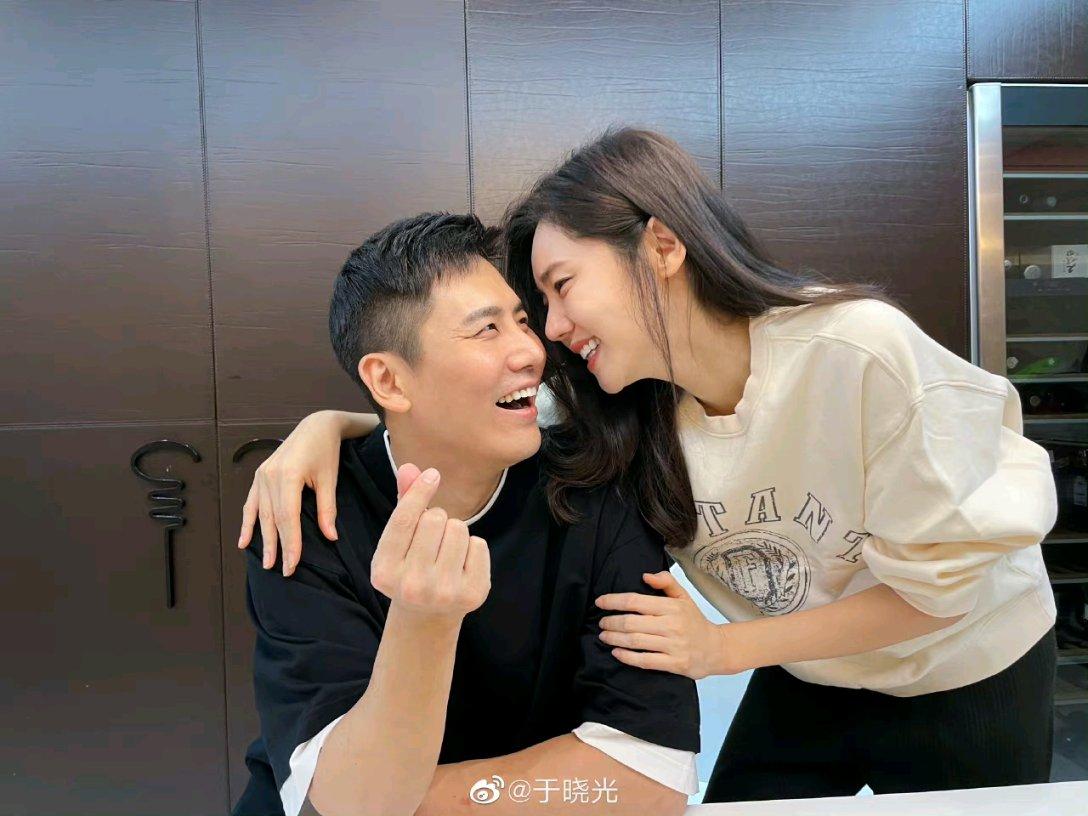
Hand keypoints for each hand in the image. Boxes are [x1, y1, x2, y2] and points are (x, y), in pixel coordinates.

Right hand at [238, 410, 345, 575]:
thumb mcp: (329, 480)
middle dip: (277, 546)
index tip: (293, 565)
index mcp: (288, 476)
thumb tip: (330, 537)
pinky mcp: (259, 475)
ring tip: (265, 562)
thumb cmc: (326, 451)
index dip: (290, 543)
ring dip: (262, 540)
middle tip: (282, 571)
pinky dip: (248, 522)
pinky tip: (243, 541)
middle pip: (272, 519)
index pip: (288, 518)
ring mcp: (261, 475)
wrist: (315, 426)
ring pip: (260, 514)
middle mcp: (270, 476)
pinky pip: (251, 503)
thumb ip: (327, 509)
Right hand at [370, 464, 490, 620]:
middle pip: (435, 518)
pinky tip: (460, 565)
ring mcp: (443, 592)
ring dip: (455, 533)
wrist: (428, 616)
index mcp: (384, 570)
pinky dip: (472, 548)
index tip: (433, 474)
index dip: (419, 491)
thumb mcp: (398, 542)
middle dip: (436, 519)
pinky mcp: (472, 594)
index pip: (404, 520)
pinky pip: (479, 544)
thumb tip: (410, 468)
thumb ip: (403, 504)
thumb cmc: (410, 567)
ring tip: (445, 553)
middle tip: (431, 541)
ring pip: (459, 528)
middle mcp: (411, 585)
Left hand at [595, 570, 725, 679]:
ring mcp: (673, 646)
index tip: (600, 602)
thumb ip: (666, 582)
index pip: (636, 601)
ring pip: (636, 642)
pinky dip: (627, 657)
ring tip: (604, 636)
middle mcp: (672, 625)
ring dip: (615, 638)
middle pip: (632, 623)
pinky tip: (616, 652)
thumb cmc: (695, 622)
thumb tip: (645, 576)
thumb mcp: (684, 597)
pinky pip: (645, 661)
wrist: (716, 649)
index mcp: (672, 607)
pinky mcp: (675, 664)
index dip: (614, 601)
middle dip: (611, 622)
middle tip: (601, 622)